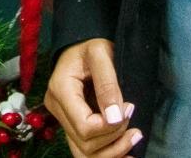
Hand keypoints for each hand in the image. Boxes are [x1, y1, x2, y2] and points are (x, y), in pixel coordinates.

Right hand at [45, 38, 139, 156]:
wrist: (82, 44)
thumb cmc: (91, 44)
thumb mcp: (101, 54)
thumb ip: (108, 85)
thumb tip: (114, 118)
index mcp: (61, 90)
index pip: (84, 127)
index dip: (109, 128)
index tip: (128, 109)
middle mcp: (57, 109)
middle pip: (85, 143)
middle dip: (114, 137)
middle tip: (131, 115)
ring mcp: (62, 119)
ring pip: (84, 153)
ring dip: (113, 151)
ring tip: (134, 135)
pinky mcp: (71, 124)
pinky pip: (85, 150)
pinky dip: (107, 153)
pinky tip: (127, 153)